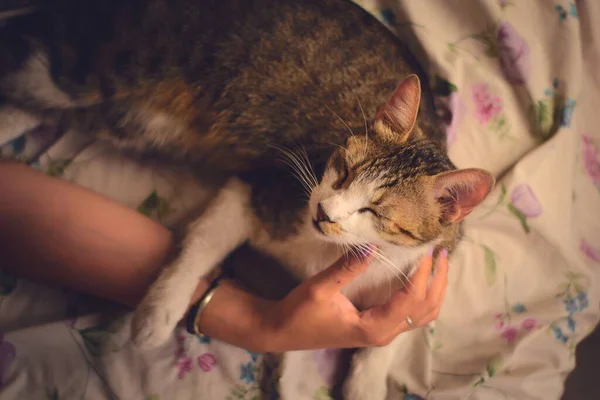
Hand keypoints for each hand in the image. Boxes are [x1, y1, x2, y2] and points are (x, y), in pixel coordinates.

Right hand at [261, 248, 448, 351]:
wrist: (283, 331)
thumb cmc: (300, 313)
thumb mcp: (319, 289)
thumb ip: (346, 269)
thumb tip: (373, 246)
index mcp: (373, 327)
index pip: (410, 300)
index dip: (422, 275)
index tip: (426, 250)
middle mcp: (384, 333)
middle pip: (426, 310)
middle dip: (438, 281)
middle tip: (441, 252)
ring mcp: (382, 332)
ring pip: (422, 315)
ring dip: (434, 289)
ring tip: (438, 263)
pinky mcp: (377, 326)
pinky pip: (411, 314)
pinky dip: (422, 296)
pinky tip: (421, 277)